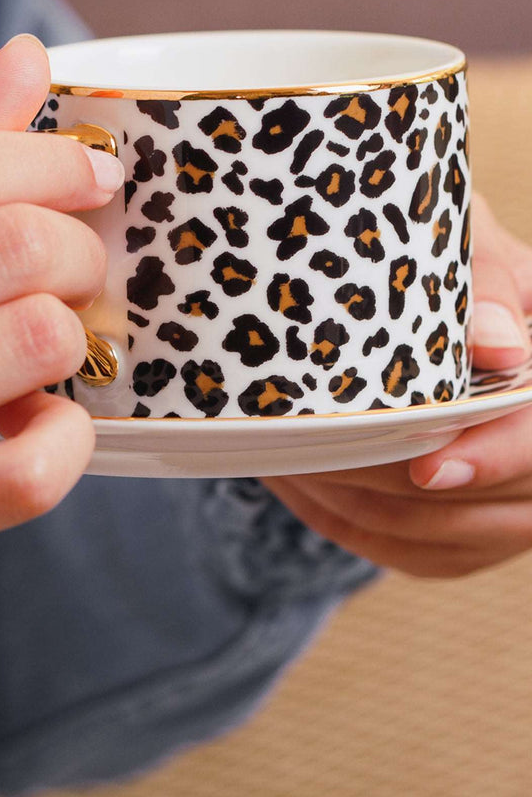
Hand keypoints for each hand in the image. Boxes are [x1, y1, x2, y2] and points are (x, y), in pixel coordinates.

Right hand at [0, 36, 118, 695]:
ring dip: (71, 344)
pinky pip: (26, 472)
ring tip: (42, 359)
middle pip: (7, 244)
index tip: (90, 179)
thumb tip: (28, 57)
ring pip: (30, 341)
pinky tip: (37, 431)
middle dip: (77, 254)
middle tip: (74, 278)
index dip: (50, 163)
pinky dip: (66, 445)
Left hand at [263, 194, 531, 577]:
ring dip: (357, 504)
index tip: (428, 468)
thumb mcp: (455, 242)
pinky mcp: (470, 535)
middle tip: (311, 455)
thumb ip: (482, 283)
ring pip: (440, 534)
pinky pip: (411, 554)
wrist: (396, 295)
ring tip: (288, 462)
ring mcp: (513, 500)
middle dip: (393, 482)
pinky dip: (345, 524)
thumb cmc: (426, 254)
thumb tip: (502, 345)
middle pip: (488, 498)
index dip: (495, 458)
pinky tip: (296, 484)